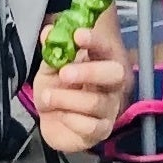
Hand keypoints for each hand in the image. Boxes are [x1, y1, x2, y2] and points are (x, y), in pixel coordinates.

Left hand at [34, 12, 130, 156]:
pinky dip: (69, 119)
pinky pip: (89, 126)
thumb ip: (52, 51)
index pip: (105, 48)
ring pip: (95, 102)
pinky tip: (60, 115)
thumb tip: (49, 32)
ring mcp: (109, 109)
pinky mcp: (101, 131)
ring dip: (66, 98)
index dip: (95, 40)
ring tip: (47, 97)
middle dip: (89, 71)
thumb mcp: (50, 68)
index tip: (78, 35)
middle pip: (115, 74)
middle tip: (64, 73)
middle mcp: (112, 85)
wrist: (51, 121)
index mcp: (102, 63)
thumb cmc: (57, 89)